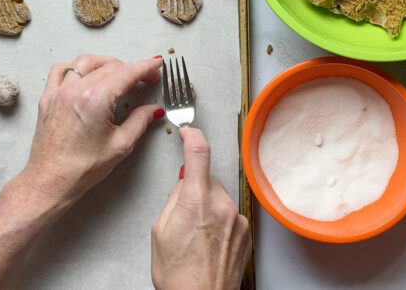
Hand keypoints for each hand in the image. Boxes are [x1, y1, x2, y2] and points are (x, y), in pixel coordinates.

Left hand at [19, 54, 163, 204]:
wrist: (51, 180)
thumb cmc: (82, 168)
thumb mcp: (121, 145)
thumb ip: (140, 121)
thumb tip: (153, 110)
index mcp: (96, 100)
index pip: (127, 73)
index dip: (146, 67)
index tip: (156, 64)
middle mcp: (75, 90)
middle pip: (109, 66)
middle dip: (131, 68)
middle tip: (145, 77)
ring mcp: (59, 92)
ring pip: (86, 62)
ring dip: (106, 63)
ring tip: (119, 72)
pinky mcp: (48, 98)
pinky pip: (61, 70)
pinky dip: (77, 67)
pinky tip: (86, 75)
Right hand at [151, 127, 251, 289]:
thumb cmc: (179, 275)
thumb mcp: (160, 231)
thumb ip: (174, 199)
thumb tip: (183, 184)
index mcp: (195, 201)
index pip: (199, 152)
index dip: (193, 135)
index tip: (189, 131)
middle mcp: (221, 205)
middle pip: (207, 180)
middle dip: (195, 189)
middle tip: (184, 216)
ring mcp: (237, 218)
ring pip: (220, 198)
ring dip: (209, 208)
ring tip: (197, 237)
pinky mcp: (246, 231)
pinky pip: (230, 214)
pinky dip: (220, 222)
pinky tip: (209, 243)